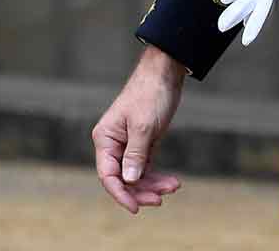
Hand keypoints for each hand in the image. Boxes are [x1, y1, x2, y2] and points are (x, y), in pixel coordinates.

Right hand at [91, 45, 185, 213]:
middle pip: (123, 178)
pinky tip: (171, 181)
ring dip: (152, 184)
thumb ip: (135, 154)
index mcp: (105, 139)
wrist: (166, 70)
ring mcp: (129, 143)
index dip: (120, 194)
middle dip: (141, 191)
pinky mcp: (143, 141)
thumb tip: (129, 181)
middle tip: (160, 199)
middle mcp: (114, 143)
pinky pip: (146, 165)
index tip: (135, 208)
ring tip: (173, 187)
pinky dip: (156, 174)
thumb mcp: (144, 125)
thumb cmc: (151, 93)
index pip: (108, 175)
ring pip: (136, 174)